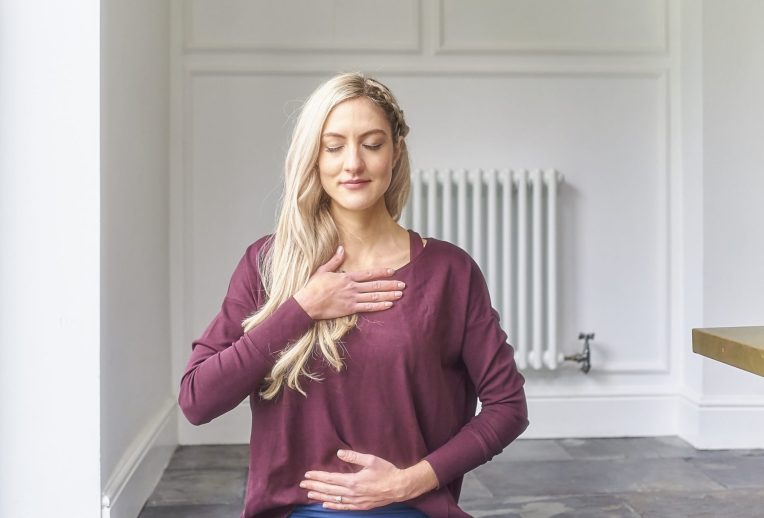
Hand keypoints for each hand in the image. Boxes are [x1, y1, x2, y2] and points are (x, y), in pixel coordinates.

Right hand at [293, 245, 405, 319]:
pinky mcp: (349, 309)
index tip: (393, 271)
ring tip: (400, 294)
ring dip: (388, 295)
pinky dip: (379, 306)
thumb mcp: (323, 270)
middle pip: (375, 285)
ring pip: (374, 297)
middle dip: (390, 285)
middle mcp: (352, 288)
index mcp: (346, 277)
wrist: (306, 304)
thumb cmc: (313, 287)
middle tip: (403, 285)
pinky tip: (389, 305)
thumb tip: (342, 248)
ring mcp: (351, 299)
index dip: (382, 272)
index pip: (368, 274)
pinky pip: (367, 308)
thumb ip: (335, 260)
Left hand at [299, 450, 437, 510]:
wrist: (399, 487)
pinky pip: (344, 507)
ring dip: (320, 496)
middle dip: (315, 486)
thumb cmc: (386, 471)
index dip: (318, 476)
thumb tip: (339, 453)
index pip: (331, 479)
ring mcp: (356, 501)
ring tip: (309, 494)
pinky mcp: (361, 506)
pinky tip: (325, 504)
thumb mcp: (371, 460)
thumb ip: (354, 457)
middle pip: (329, 490)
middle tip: (302, 484)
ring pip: (334, 500)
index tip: (308, 474)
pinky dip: (333, 506)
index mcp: (353, 481)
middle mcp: (352, 493)